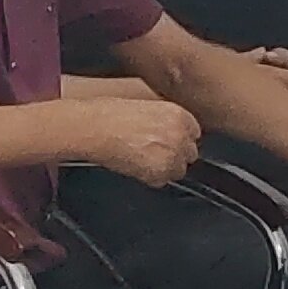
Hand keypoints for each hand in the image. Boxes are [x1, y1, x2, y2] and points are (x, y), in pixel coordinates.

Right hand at [76, 96, 203, 185]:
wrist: (94, 128)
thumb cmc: (109, 115)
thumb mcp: (147, 107)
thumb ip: (166, 121)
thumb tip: (171, 134)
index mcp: (179, 115)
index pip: (193, 133)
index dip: (179, 139)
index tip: (168, 142)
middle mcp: (181, 134)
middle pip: (189, 153)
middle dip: (174, 155)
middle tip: (152, 153)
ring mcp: (173, 155)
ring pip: (178, 170)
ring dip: (164, 168)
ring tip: (141, 159)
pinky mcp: (161, 172)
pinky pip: (162, 181)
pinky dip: (150, 178)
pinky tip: (135, 165)